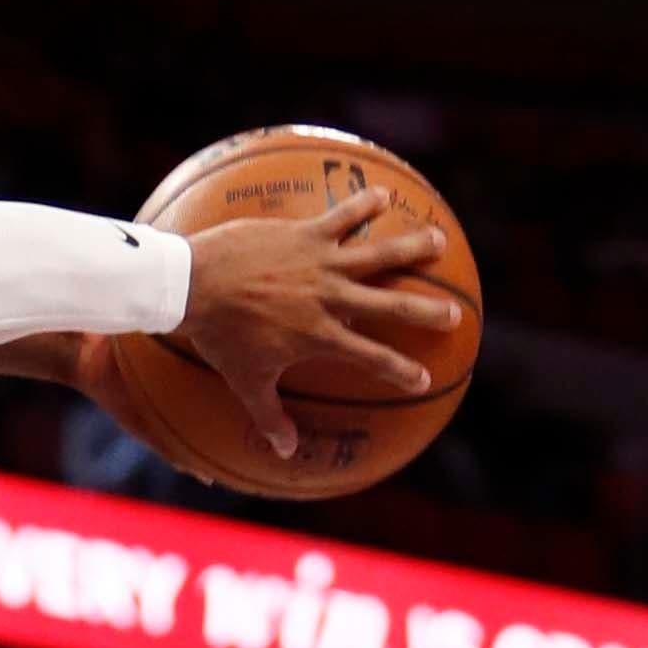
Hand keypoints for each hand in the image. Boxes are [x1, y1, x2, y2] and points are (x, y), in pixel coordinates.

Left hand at [174, 190, 460, 460]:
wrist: (193, 286)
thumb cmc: (218, 336)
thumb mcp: (244, 382)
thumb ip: (269, 416)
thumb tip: (284, 452)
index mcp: (319, 336)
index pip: (371, 359)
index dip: (401, 370)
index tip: (424, 379)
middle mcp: (329, 299)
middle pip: (390, 305)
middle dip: (426, 311)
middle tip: (454, 314)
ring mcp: (320, 263)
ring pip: (378, 253)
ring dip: (412, 246)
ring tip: (438, 240)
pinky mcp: (305, 233)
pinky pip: (343, 214)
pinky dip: (364, 204)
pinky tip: (384, 195)